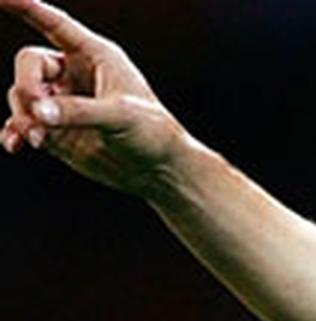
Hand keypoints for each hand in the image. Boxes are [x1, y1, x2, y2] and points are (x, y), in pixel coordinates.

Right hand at [1, 0, 187, 195]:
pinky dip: (15, 132)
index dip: (25, 6)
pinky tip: (15, 146)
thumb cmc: (153, 133)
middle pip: (29, 64)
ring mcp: (63, 102)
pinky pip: (23, 124)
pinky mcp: (57, 129)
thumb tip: (39, 112)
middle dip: (27, 86)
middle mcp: (75, 74)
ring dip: (23, 115)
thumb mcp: (120, 116)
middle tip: (39, 112)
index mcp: (96, 56)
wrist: (160, 169)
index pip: (54, 23)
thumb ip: (79, 112)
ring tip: (40, 140)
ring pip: (22, 95)